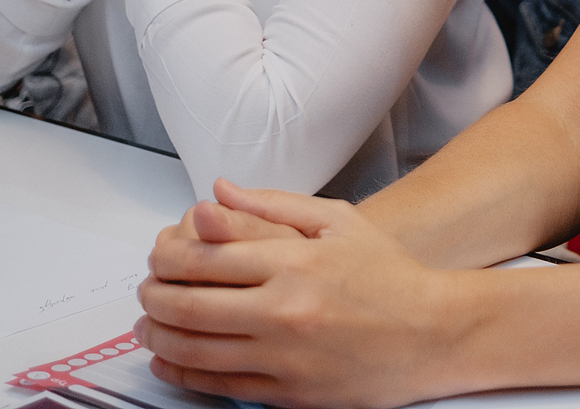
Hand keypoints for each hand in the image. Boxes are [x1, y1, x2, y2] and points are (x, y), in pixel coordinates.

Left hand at [137, 179, 467, 407]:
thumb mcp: (338, 220)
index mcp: (294, 260)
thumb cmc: (389, 275)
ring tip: (148, 326)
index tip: (157, 257)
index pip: (204, 256)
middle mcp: (285, 308)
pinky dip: (186, 374)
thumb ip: (272, 204)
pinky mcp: (291, 393)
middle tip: (145, 292)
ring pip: (198, 349)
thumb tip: (217, 192)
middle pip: (190, 304)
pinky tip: (172, 360)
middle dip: (153, 298)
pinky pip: (221, 386)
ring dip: (160, 337)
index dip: (166, 258)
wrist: (434, 332)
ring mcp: (286, 355)